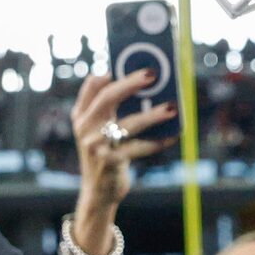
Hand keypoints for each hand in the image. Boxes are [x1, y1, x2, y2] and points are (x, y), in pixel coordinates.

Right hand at [66, 71, 173, 224]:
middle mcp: (85, 128)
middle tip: (153, 74)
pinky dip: (158, 142)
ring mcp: (95, 146)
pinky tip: (173, 136)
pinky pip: (139, 147)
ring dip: (153, 114)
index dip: (108, 72)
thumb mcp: (99, 132)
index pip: (91, 86)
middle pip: (108, 97)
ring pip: (129, 123)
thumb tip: (143, 87)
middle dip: (132, 82)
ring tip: (172, 108)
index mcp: (81, 116)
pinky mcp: (110, 162)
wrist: (98, 193)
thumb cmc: (106, 154)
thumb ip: (111, 110)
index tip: (128, 62)